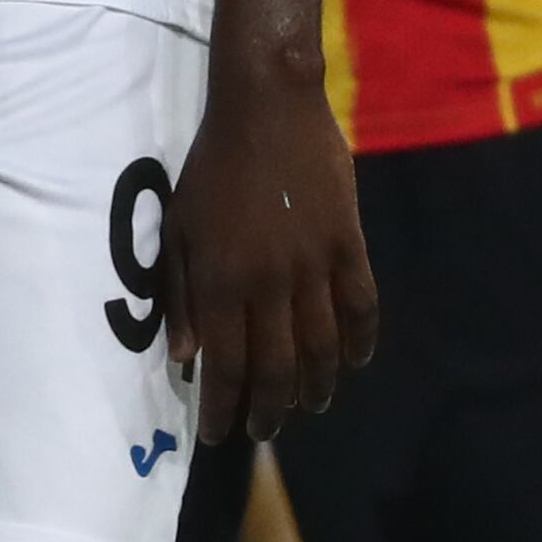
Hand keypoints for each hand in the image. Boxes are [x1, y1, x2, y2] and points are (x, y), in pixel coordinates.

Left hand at [162, 63, 376, 446]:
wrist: (267, 108)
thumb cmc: (211, 166)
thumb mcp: (179, 228)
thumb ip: (182, 294)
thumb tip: (185, 357)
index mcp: (222, 279)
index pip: (225, 363)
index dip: (221, 405)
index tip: (218, 434)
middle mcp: (270, 283)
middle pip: (277, 368)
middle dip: (269, 409)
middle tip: (263, 429)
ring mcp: (315, 266)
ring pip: (322, 348)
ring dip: (317, 387)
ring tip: (309, 406)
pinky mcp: (350, 246)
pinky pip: (362, 308)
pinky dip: (360, 342)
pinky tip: (352, 363)